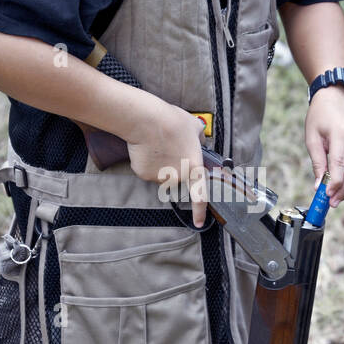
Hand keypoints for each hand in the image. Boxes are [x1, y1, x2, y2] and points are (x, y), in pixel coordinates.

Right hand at [127, 101, 208, 226]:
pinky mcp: (143, 174)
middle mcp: (178, 177)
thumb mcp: (194, 126)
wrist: (147, 120)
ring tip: (156, 143)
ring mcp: (159, 177)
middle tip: (169, 147)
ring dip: (159, 163)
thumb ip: (198, 137)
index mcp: (194, 168)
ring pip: (160, 174)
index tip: (199, 223)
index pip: (200, 196)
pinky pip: (145, 169)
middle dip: (173, 167)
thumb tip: (198, 138)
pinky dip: (145, 161)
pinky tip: (145, 147)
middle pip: (176, 178)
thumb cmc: (173, 121)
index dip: (200, 211)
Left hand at [304, 86, 343, 206]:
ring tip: (337, 199)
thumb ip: (317, 161)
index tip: (326, 196)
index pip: (340, 163)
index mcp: (340, 133)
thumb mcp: (312, 136)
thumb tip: (318, 185)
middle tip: (332, 202)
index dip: (334, 183)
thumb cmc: (320, 115)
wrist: (336, 97)